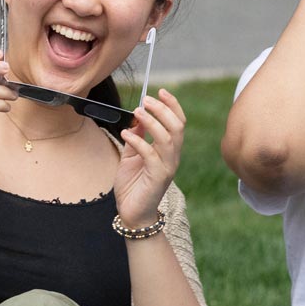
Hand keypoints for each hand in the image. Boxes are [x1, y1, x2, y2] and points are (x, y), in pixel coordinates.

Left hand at [114, 89, 185, 227]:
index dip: (172, 105)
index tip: (160, 91)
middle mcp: (173, 157)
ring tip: (138, 112)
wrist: (132, 213)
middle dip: (163, 110)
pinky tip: (126, 134)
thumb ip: (136, 139)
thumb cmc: (133, 186)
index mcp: (169, 150)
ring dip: (153, 122)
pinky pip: (151, 155)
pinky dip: (139, 142)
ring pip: (168, 139)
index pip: (178, 122)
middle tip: (147, 100)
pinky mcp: (158, 177)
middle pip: (177, 127)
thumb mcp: (131, 156)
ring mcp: (167, 167)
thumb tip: (136, 119)